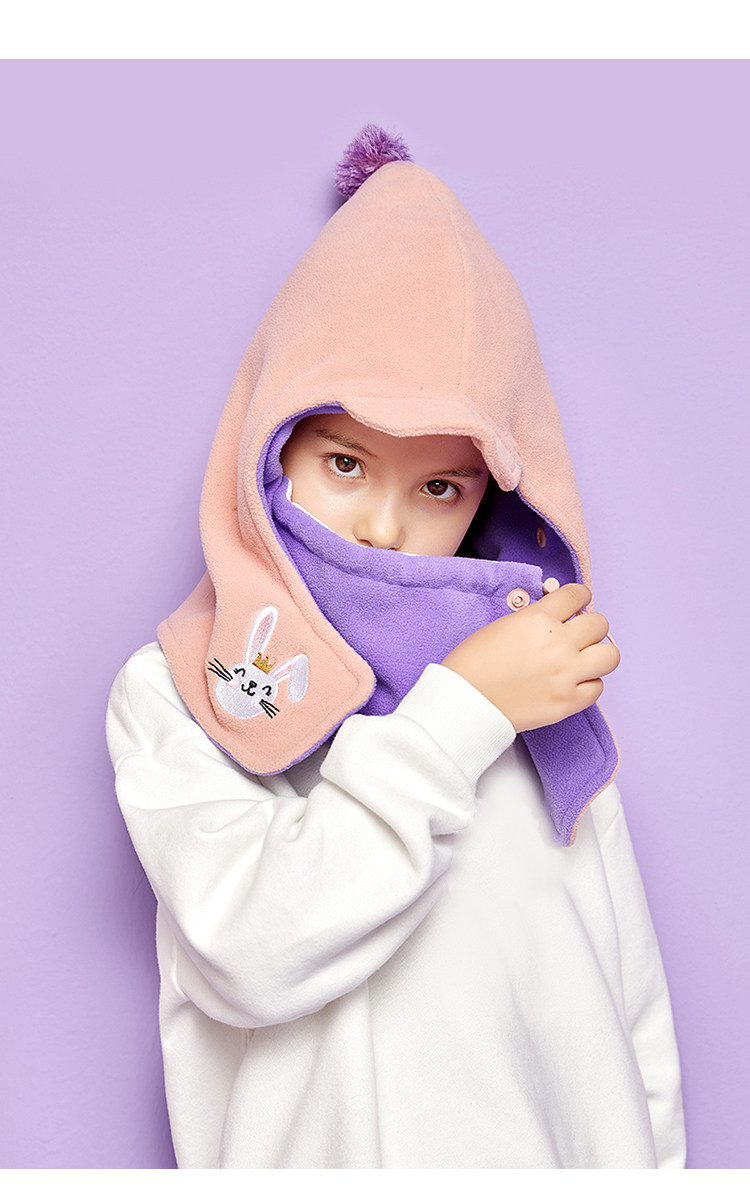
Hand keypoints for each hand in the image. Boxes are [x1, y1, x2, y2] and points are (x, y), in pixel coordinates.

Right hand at [441, 583, 619, 732]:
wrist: (463, 702)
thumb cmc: (473, 664)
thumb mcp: (503, 625)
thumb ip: (537, 619)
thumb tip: (560, 618)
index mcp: (538, 619)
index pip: (577, 596)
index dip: (580, 597)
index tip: (579, 602)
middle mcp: (558, 644)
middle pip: (599, 624)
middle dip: (590, 626)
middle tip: (580, 633)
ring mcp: (566, 675)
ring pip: (610, 655)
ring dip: (598, 653)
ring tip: (584, 658)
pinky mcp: (567, 703)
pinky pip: (598, 687)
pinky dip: (589, 683)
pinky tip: (573, 681)